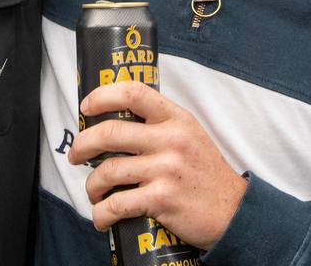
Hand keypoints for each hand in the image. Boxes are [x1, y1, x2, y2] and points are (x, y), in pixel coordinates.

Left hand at [67, 81, 245, 250]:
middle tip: (75, 155)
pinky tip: (101, 217)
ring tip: (93, 191)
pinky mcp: (163, 199)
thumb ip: (158, 124)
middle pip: (109, 132)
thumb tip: (113, 121)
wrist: (235, 212)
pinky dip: (102, 213)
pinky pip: (118, 204)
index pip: (133, 92)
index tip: (86, 107)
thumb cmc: (204, 172)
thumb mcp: (188, 135)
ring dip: (91, 184)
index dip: (102, 96)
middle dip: (82, 145)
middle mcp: (170, 140)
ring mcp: (166, 169)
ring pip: (109, 170)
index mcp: (175, 118)